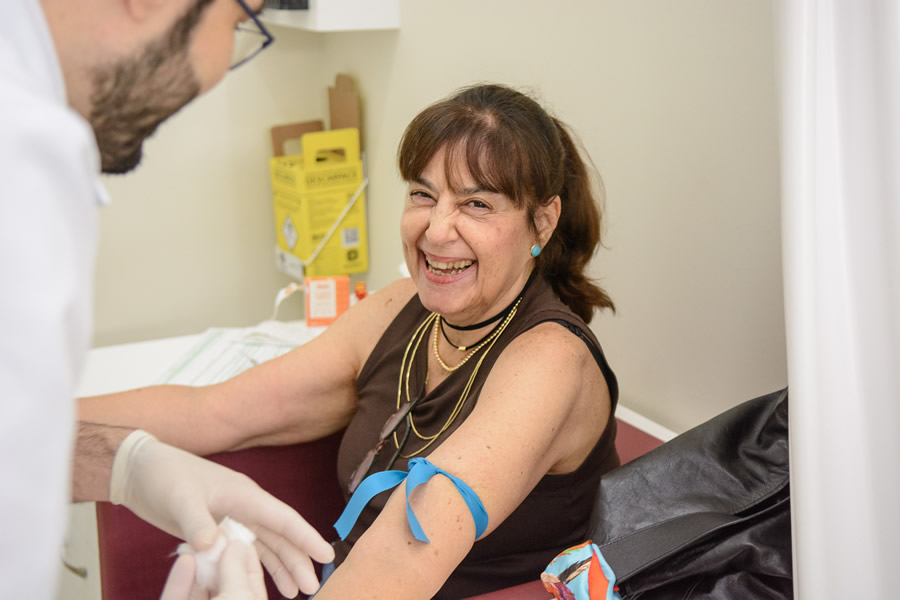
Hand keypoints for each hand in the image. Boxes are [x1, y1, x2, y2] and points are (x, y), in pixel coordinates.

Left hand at [112, 432, 333, 596]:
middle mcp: (245, 508)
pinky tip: (262, 586)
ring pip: (265, 546)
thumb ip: (196, 522)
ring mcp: (233, 520)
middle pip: (279, 537)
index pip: (282, 519)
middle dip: (297, 560)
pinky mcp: (218, 530)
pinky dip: (254, 568)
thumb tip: (212, 546)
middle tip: (312, 587)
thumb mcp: (180, 498)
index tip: (326, 555)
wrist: (141, 471)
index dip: (305, 537)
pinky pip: (244, 552)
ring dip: (280, 567)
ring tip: (294, 593)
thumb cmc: (165, 476)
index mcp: (244, 496)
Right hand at [161, 541, 265, 599]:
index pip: (250, 582)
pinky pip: (176, 596)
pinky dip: (179, 581)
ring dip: (197, 567)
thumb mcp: (238, 596)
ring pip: (197, 590)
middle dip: (216, 559)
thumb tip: (236, 545)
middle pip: (221, 584)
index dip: (244, 556)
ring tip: (197, 543)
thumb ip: (237, 569)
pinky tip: (184, 560)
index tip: (236, 534)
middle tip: (213, 534)